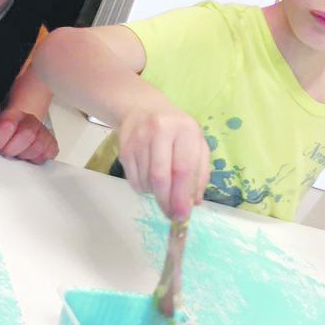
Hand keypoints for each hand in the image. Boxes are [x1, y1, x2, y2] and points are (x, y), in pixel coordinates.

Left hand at [0, 108, 57, 164]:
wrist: (19, 128)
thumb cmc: (2, 132)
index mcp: (13, 115)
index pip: (8, 124)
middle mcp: (31, 122)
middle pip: (27, 134)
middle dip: (11, 148)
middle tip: (4, 152)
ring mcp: (43, 134)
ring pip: (37, 147)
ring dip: (23, 155)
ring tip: (15, 155)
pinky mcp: (51, 146)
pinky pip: (47, 155)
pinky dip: (37, 159)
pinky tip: (28, 158)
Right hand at [117, 105, 209, 220]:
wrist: (143, 108)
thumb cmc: (177, 131)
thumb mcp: (196, 145)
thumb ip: (200, 173)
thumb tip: (193, 203)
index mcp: (185, 130)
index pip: (183, 168)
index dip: (182, 196)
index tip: (183, 216)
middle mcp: (160, 131)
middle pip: (161, 176)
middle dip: (166, 201)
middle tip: (171, 215)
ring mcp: (139, 138)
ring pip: (146, 180)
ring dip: (155, 194)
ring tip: (162, 189)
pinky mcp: (124, 147)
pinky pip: (133, 179)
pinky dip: (143, 188)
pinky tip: (150, 181)